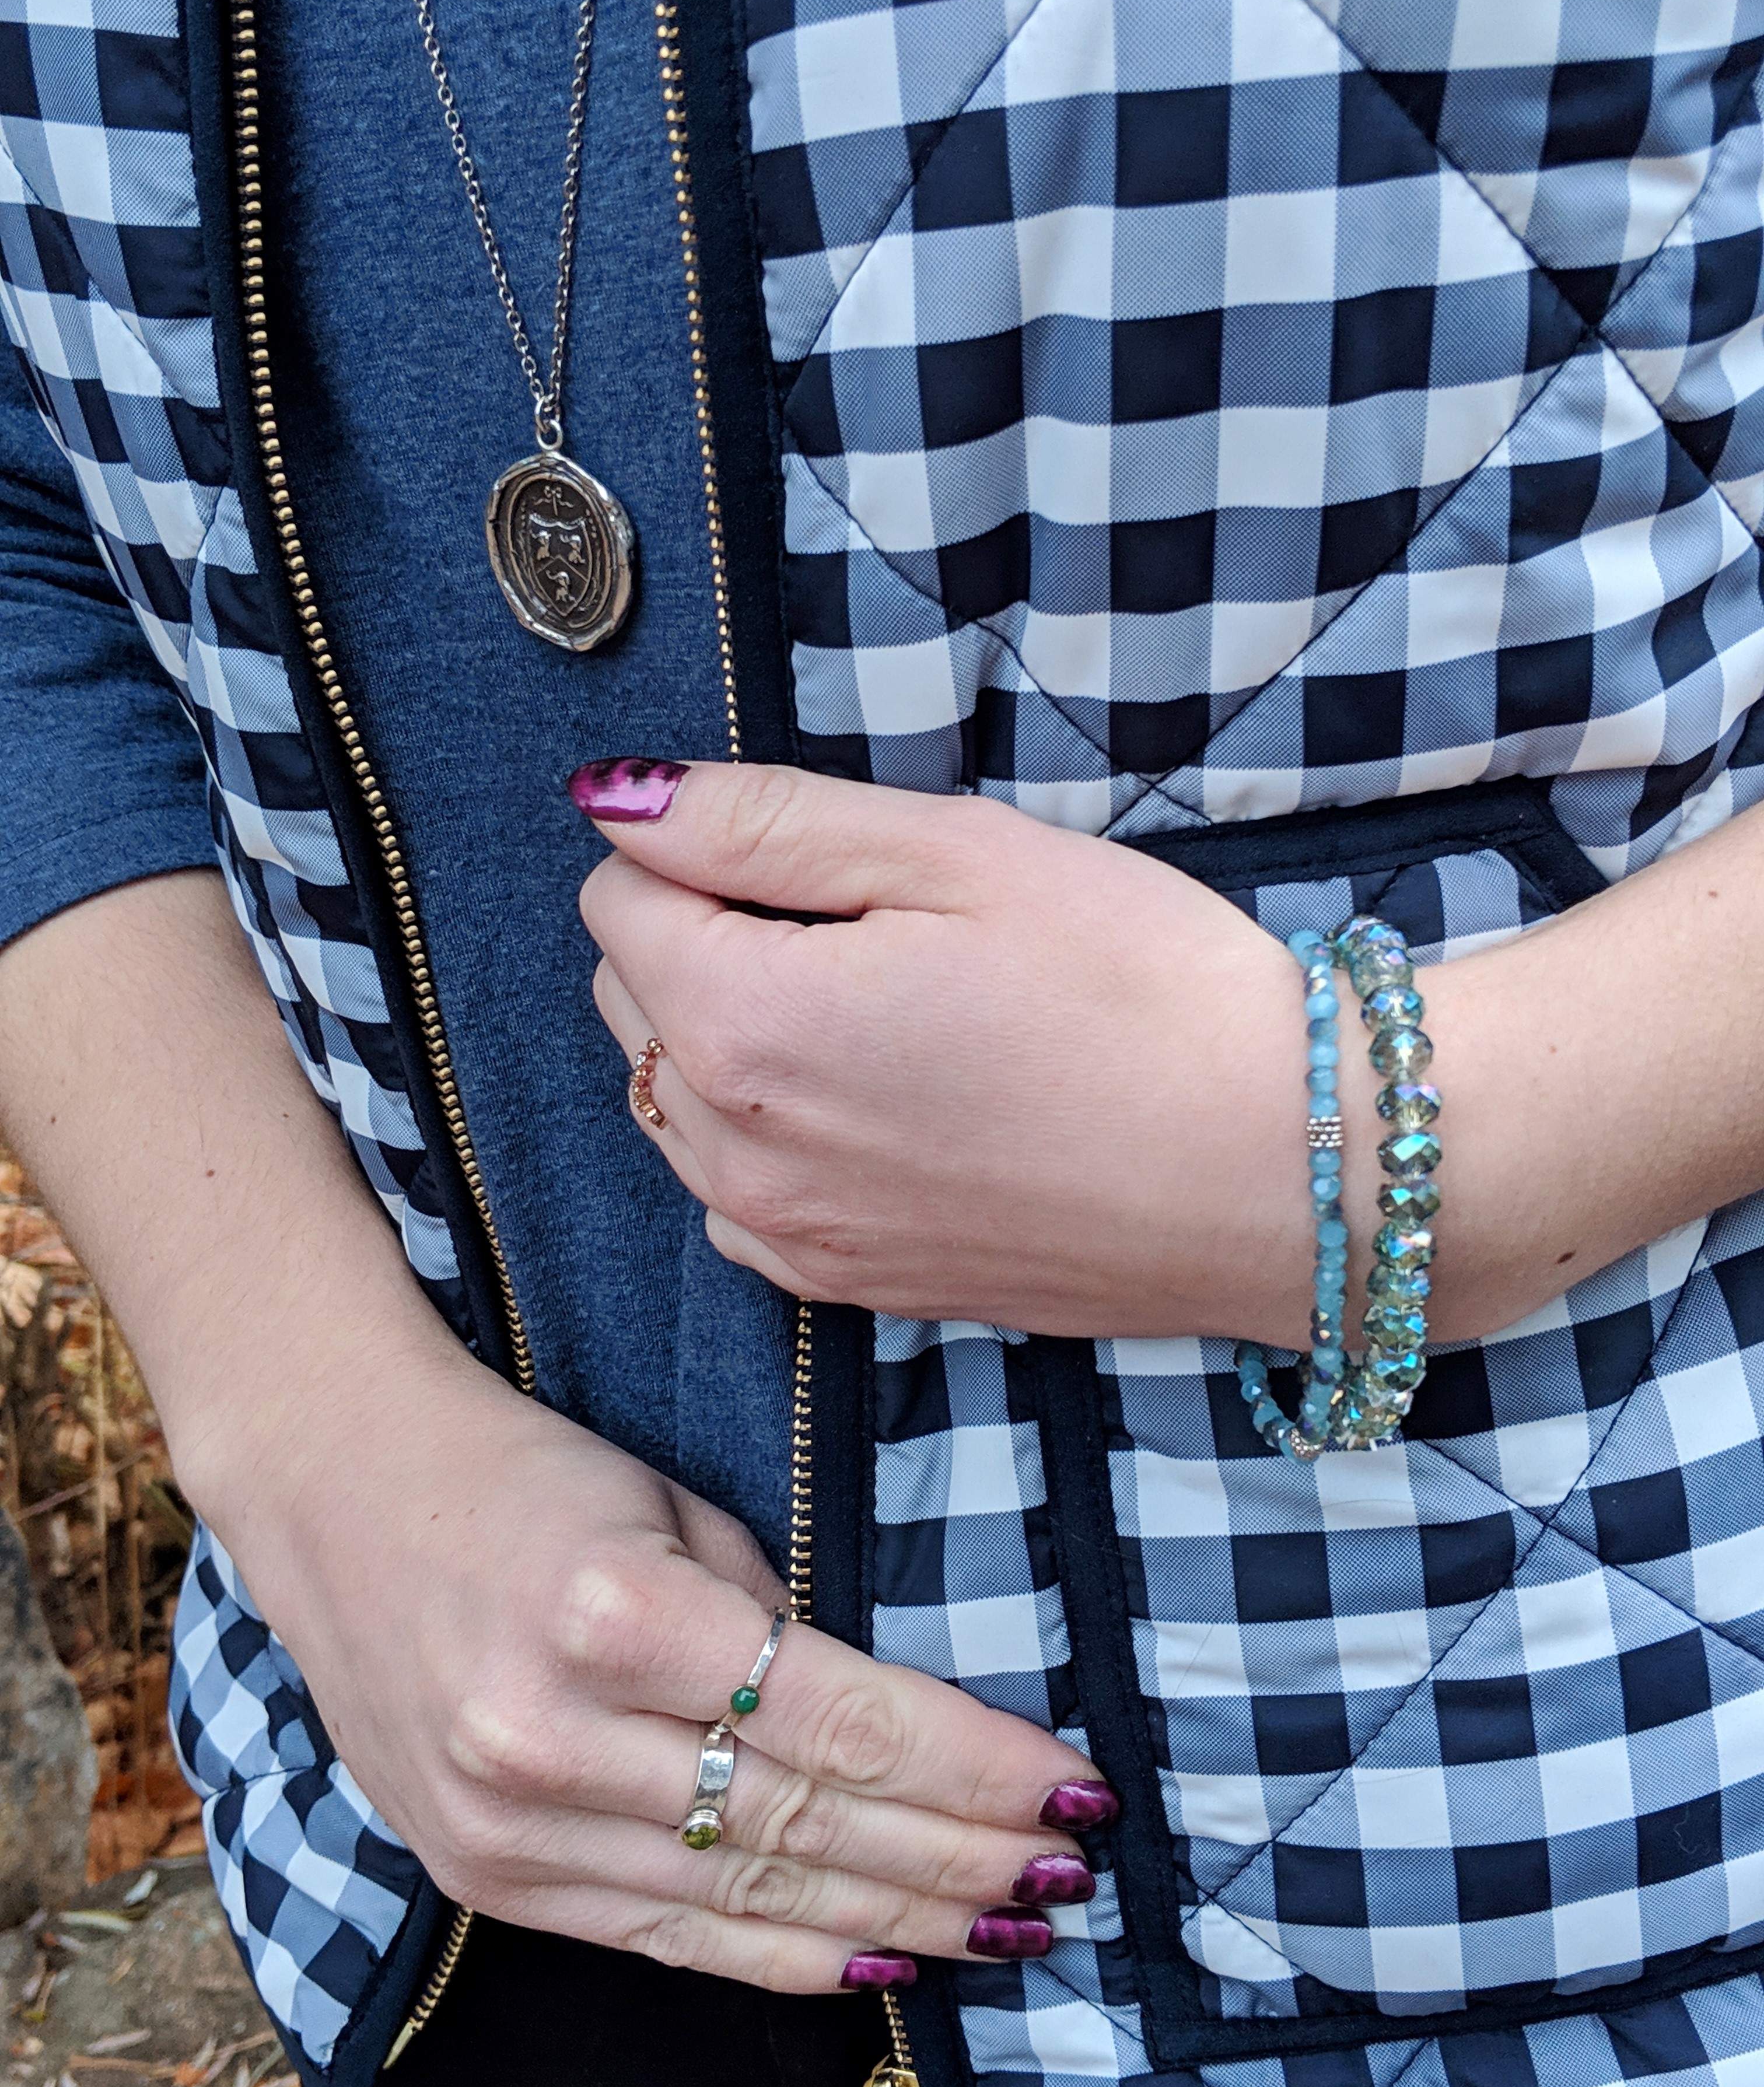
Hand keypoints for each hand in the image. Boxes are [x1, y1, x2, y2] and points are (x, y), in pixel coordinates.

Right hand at [189, 1343, 1109, 1994]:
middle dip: (961, 1855)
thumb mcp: (673, 1508)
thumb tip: (903, 1736)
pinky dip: (784, 1960)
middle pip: (809, 1823)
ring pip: (751, 1899)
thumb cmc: (526, 1477)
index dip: (974, 1768)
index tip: (1072, 1787)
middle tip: (1072, 1871)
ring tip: (1011, 1926)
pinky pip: (667, 1942)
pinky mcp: (489, 1879)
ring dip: (899, 1919)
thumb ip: (776, 1623)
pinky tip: (882, 1961)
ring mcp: (509, 1826)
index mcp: (613, 1617)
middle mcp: (552, 1737)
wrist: (339, 1496)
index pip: (841, 1723)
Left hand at [576, 756, 1321, 1341]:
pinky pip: (735, 1199)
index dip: (708, 848)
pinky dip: (769, 1138)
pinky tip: (879, 1105)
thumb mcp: (956, 855)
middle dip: (707, 937)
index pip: (617, 895)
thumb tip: (617, 798)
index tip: (825, 856)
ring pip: (677, 1102)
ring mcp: (791, 1238)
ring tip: (886, 1010)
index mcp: (749, 1027)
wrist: (1285, 1171)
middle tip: (869, 925)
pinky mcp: (850, 1288)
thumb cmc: (1140, 993)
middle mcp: (738, 1156)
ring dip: (733, 1038)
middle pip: (632, 1002)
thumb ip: (765, 824)